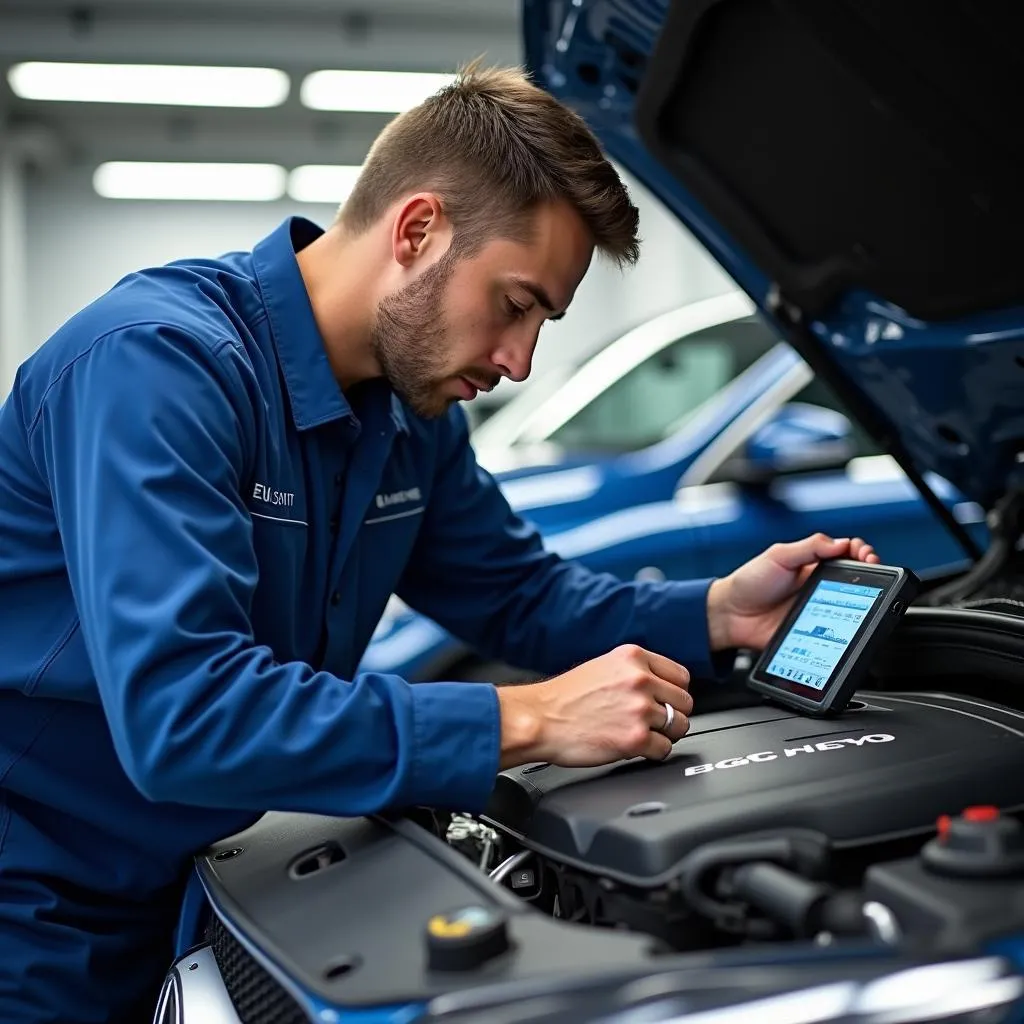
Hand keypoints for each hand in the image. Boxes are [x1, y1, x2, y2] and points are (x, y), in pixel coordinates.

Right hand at [496, 644, 692, 768]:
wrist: (540, 719)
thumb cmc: (564, 697)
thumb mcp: (603, 665)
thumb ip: (635, 671)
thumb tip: (661, 686)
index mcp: (634, 658)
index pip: (681, 676)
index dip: (674, 692)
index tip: (667, 701)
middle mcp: (640, 680)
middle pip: (685, 702)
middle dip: (672, 714)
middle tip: (653, 721)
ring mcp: (640, 709)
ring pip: (679, 727)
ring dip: (664, 735)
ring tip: (642, 734)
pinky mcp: (636, 738)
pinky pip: (665, 750)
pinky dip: (653, 752)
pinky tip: (634, 746)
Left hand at [707, 534, 878, 651]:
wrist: (730, 616)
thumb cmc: (748, 583)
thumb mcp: (778, 556)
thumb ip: (809, 547)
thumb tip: (841, 543)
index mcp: (813, 564)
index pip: (848, 555)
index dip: (862, 553)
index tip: (866, 554)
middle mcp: (820, 586)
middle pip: (857, 581)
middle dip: (873, 575)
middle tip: (873, 571)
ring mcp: (820, 610)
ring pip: (853, 606)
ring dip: (865, 601)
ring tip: (867, 596)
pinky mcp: (816, 632)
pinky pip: (839, 632)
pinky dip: (849, 628)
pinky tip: (852, 622)